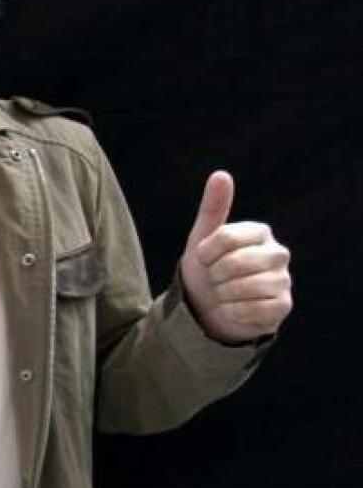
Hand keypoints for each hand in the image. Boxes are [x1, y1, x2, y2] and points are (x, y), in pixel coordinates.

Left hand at [178, 171, 292, 343]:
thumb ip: (212, 208)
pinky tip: (233, 309)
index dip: (205, 253)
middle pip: (235, 263)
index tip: (203, 259)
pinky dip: (234, 312)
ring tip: (224, 294)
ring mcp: (284, 281)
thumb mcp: (203, 238)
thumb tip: (221, 174)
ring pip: (244, 288)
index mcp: (260, 232)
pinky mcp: (283, 306)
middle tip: (215, 279)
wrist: (210, 309)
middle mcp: (278, 254)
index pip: (226, 237)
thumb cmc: (208, 269)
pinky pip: (253, 310)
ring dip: (223, 295)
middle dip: (214, 275)